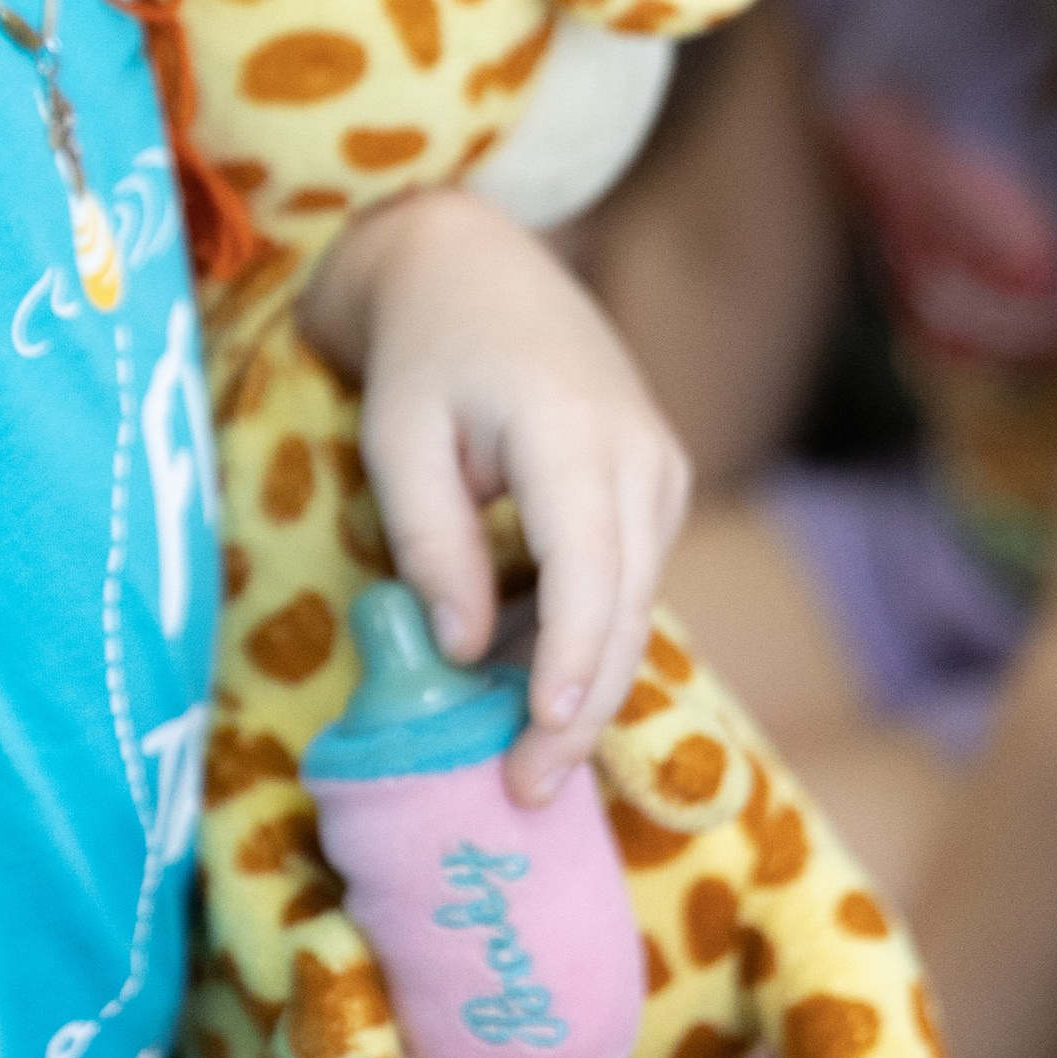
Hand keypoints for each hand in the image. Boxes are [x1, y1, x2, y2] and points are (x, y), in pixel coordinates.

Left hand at [297, 189, 690, 806]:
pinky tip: (531, 685)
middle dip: (580, 709)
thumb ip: (430, 542)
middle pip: (623, 609)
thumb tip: (465, 651)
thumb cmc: (424, 351)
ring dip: (583, 681)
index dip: (568, 667)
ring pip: (635, 604)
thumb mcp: (397, 440)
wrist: (476, 265)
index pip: (587, 575)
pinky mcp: (654, 484)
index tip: (540, 741)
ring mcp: (659, 469)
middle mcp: (639, 456)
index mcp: (572, 434)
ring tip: (521, 757)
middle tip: (525, 792)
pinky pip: (629, 578)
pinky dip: (587, 635)